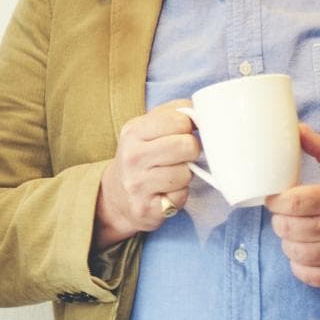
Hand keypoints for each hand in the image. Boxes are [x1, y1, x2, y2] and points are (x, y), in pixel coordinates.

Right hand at [92, 100, 200, 249]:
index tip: (183, 134)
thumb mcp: (146, 129)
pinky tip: (166, 192)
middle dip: (191, 151)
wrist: (116, 197)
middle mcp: (132, 156)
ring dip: (185, 175)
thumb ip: (173, 114)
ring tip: (170, 175)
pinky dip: (179, 194)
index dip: (189, 127)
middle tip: (182, 156)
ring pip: (185, 173)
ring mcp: (137, 183)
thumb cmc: (141, 158)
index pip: (179, 120)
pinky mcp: (147, 208)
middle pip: (187, 145)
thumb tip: (204, 110)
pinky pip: (180, 196)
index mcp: (133, 131)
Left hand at [263, 128, 319, 287]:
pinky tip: (307, 251)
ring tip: (297, 232)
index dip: (274, 201)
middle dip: (279, 219)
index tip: (275, 198)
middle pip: (287, 227)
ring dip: (288, 241)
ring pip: (293, 251)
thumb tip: (296, 129)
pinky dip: (299, 264)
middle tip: (286, 214)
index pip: (292, 203)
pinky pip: (306, 274)